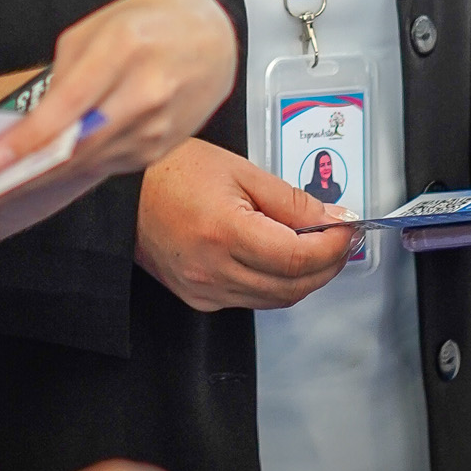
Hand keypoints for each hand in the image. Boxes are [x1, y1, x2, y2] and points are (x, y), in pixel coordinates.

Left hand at [0, 0, 237, 178]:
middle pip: (79, 145)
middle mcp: (146, 89)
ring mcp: (159, 124)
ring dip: (51, 171)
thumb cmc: (157, 22)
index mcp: (124, 47)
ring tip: (13, 177)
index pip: (67, 106)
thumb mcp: (103, 24)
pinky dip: (83, 165)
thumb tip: (40, 115)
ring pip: (93, 161)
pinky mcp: (163, 146)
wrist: (216, 38)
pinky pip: (113, 163)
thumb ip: (67, 69)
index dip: (27, 140)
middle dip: (29, 168)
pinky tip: (61, 164)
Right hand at [136, 138, 357, 311]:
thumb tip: (332, 217)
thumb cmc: (173, 171)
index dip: (332, 246)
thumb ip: (290, 199)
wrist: (123, 194)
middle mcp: (214, 272)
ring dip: (305, 277)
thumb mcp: (240, 171)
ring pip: (275, 299)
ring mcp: (204, 291)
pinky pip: (251, 299)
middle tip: (341, 237)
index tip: (347, 227)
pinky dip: (275, 283)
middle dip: (327, 264)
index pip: (298, 257)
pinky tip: (280, 257)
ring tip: (317, 245)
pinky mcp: (198, 298)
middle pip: (292, 286)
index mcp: (225, 234)